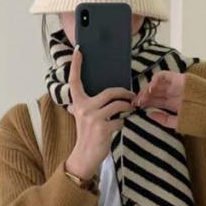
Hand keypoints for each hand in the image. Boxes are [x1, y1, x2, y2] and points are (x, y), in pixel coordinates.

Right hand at [65, 45, 136, 180]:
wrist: (84, 156)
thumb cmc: (86, 136)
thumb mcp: (80, 118)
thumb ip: (80, 107)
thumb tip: (75, 102)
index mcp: (77, 103)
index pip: (75, 81)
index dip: (77, 65)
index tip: (79, 50)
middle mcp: (83, 108)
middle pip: (109, 92)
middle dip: (124, 92)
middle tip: (131, 95)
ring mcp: (93, 118)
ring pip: (118, 105)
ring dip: (127, 107)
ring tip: (130, 109)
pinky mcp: (103, 128)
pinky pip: (120, 120)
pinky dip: (123, 122)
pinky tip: (120, 126)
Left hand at [131, 70, 185, 128]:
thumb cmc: (200, 117)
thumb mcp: (180, 123)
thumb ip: (165, 120)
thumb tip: (150, 115)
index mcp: (173, 104)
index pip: (155, 102)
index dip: (145, 104)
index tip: (135, 109)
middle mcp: (172, 94)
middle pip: (153, 93)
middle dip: (143, 97)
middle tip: (135, 103)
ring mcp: (174, 85)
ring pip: (156, 84)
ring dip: (147, 90)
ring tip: (142, 98)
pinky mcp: (177, 78)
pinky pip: (162, 76)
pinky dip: (155, 80)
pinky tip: (151, 89)